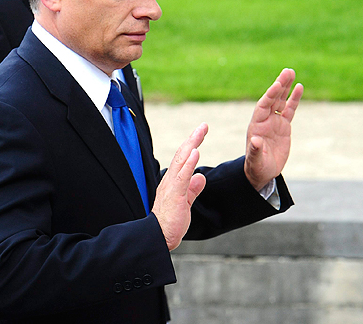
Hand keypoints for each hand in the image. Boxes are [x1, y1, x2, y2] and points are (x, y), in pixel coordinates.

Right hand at [152, 123, 208, 250]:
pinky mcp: (175, 195)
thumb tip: (201, 177)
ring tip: (200, 132)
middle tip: (203, 125)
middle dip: (193, 138)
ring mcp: (171, 186)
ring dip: (192, 144)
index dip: (192, 144)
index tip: (201, 133)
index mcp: (173, 181)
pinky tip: (196, 152)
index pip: (183, 158)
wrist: (159, 237)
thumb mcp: (185, 203)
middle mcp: (170, 180)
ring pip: (182, 160)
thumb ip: (193, 189)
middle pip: (182, 154)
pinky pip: (182, 175)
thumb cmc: (170, 223)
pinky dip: (189, 162)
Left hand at [244, 68, 303, 190]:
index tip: (277, 85)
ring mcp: (274, 121)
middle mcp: (265, 120)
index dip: (270, 95)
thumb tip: (255, 141)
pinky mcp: (283, 126)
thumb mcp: (255, 161)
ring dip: (285, 87)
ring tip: (291, 72)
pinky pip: (289, 109)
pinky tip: (298, 87)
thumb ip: (255, 151)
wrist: (262, 171)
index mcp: (257, 125)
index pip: (263, 106)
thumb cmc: (257, 167)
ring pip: (281, 100)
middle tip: (287, 71)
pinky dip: (294, 98)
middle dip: (279, 85)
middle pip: (272, 98)